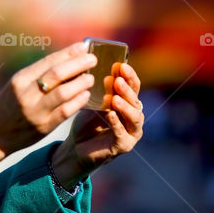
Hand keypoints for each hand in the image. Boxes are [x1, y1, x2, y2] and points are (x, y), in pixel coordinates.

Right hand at [0, 41, 97, 166]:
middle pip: (57, 74)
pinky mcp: (43, 126)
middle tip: (92, 59)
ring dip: (81, 83)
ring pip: (63, 92)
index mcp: (20, 80)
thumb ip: (39, 74)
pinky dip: (78, 101)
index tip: (83, 46)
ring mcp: (35, 111)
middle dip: (78, 64)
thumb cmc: (10, 106)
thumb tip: (68, 59)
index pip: (48, 61)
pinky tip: (86, 95)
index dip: (68, 53)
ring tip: (90, 78)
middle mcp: (26, 93)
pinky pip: (65, 111)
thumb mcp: (19, 86)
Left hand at [50, 61, 144, 187]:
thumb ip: (100, 88)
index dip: (129, 76)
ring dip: (125, 106)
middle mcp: (134, 116)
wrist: (77, 147)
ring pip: (135, 117)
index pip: (134, 86)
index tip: (120, 65)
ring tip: (115, 98)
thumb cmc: (87, 121)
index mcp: (129, 103)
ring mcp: (132, 132)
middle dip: (127, 90)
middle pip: (136, 100)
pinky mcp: (124, 145)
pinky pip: (122, 134)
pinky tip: (110, 115)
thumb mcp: (93, 101)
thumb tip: (97, 66)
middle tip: (117, 80)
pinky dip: (116, 124)